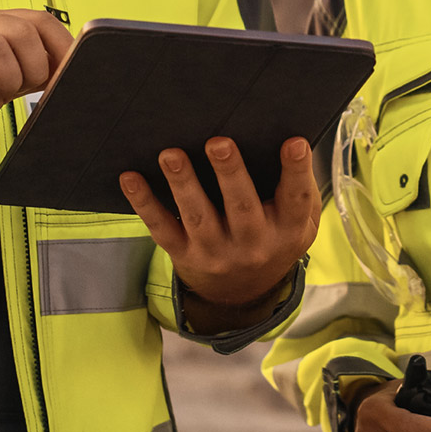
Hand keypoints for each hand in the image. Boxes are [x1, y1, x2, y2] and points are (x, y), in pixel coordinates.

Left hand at [119, 136, 320, 310]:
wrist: (243, 291)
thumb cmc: (274, 236)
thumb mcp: (300, 222)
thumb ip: (299, 187)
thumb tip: (292, 140)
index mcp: (287, 230)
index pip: (296, 199)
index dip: (296, 171)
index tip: (294, 143)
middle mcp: (253, 243)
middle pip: (241, 207)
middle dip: (229, 173)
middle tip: (219, 142)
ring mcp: (215, 251)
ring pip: (198, 216)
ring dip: (183, 184)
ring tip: (171, 155)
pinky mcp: (184, 254)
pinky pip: (162, 228)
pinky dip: (144, 203)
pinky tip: (130, 178)